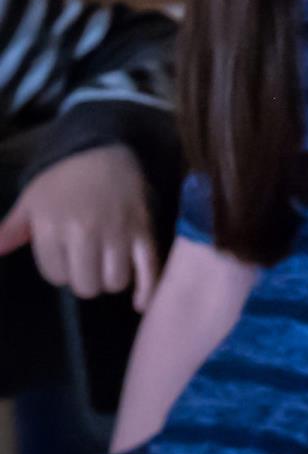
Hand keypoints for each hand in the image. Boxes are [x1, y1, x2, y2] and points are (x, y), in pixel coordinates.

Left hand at [0, 146, 158, 309]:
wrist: (104, 151)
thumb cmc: (63, 179)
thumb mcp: (31, 200)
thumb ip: (12, 230)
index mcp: (53, 226)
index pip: (55, 275)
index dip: (59, 271)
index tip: (65, 257)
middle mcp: (85, 232)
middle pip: (86, 285)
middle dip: (85, 280)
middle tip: (87, 264)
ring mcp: (118, 232)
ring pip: (115, 281)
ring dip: (110, 280)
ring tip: (109, 267)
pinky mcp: (144, 231)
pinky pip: (148, 270)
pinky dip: (145, 290)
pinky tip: (139, 303)